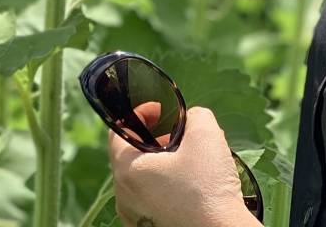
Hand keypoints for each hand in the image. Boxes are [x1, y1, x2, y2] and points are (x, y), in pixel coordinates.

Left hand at [107, 102, 247, 226]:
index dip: (138, 115)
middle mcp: (123, 197)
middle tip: (179, 136)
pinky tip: (190, 189)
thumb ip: (195, 116)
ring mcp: (134, 219)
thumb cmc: (208, 186)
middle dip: (153, 140)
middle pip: (130, 158)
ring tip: (188, 163)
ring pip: (141, 182)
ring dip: (160, 166)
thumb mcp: (206, 135)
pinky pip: (151, 203)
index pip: (117, 133)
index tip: (160, 110)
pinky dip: (165, 189)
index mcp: (128, 170)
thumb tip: (192, 120)